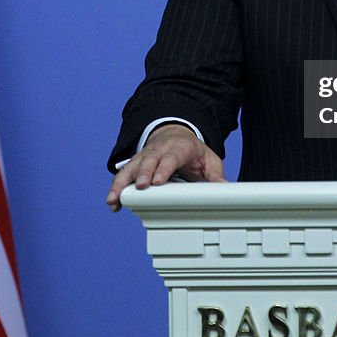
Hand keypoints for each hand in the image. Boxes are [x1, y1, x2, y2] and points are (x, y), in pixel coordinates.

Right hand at [106, 124, 225, 211]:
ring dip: (121, 183)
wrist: (175, 134)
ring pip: (131, 167)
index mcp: (179, 148)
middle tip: (141, 187)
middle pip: (149, 160)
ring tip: (114, 199)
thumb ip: (215, 173)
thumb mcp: (208, 158)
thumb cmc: (192, 151)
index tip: (157, 181)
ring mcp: (145, 156)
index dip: (163, 168)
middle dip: (143, 173)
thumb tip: (223, 187)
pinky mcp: (135, 164)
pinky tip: (113, 202)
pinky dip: (117, 187)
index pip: (171, 157)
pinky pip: (123, 174)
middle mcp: (159, 150)